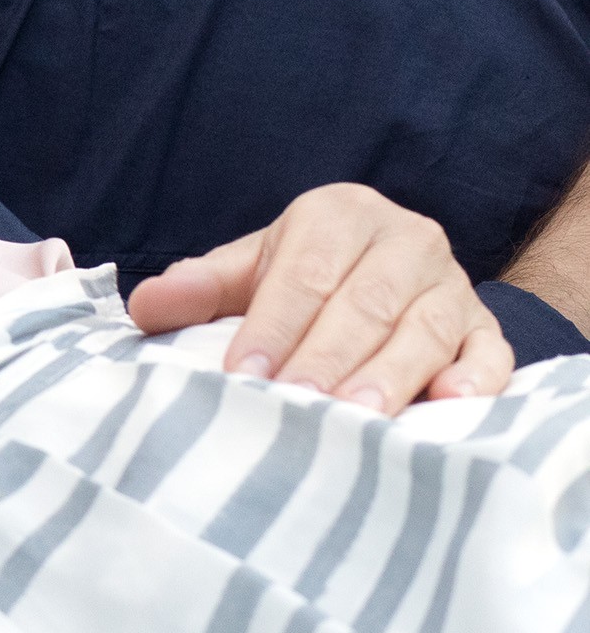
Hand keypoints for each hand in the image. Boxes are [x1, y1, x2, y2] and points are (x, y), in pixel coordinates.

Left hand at [126, 184, 511, 411]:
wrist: (382, 265)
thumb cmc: (304, 275)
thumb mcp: (250, 269)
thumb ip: (200, 287)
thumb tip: (143, 306)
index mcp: (340, 215)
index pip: (305, 273)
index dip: (274, 325)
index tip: (245, 373)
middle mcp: (406, 241)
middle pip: (364, 304)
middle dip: (327, 358)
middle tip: (297, 404)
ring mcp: (453, 286)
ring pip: (422, 331)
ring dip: (390, 376)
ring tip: (355, 417)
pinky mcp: (486, 328)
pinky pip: (489, 354)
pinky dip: (474, 379)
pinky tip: (450, 404)